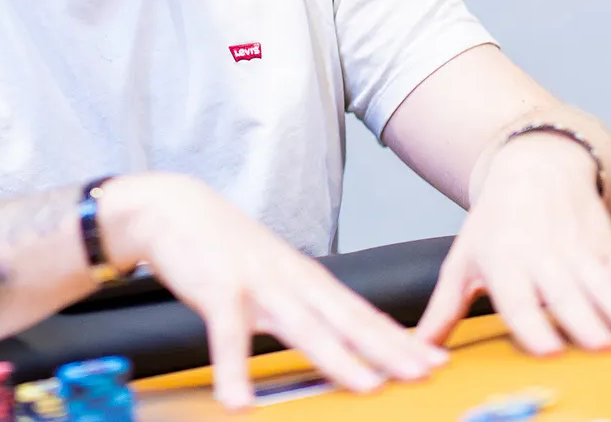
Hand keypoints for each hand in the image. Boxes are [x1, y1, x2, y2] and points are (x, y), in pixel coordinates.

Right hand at [101, 173, 447, 409]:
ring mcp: (256, 285)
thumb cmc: (227, 247)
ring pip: (303, 326)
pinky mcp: (218, 291)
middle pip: (346, 320)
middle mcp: (290, 281)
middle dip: (388, 349)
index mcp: (307, 279)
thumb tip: (340, 336)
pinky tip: (239, 401)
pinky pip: (227, 336)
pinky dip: (234, 369)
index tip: (436, 359)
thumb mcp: (276, 272)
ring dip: (337, 358)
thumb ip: (306, 302)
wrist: (175, 208)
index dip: (399, 338)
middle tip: (423, 372)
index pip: (362, 313)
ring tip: (366, 387)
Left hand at [416, 132, 610, 353]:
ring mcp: (581, 254)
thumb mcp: (461, 260)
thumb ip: (444, 308)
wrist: (532, 167)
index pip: (517, 299)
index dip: (532, 323)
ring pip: (608, 288)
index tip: (549, 350)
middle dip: (585, 320)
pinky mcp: (610, 250)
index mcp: (504, 263)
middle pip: (567, 295)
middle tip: (602, 348)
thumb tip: (420, 348)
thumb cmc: (493, 223)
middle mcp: (544, 259)